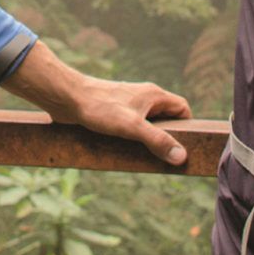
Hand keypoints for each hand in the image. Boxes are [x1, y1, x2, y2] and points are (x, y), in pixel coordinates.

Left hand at [2, 42, 192, 165]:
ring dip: (147, 140)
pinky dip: (132, 140)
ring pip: (147, 124)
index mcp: (153, 95)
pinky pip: (130, 127)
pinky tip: (125, 153)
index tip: (183, 146)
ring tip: (145, 159)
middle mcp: (143, 98)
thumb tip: (181, 156)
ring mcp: (127, 105)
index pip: (182, 107)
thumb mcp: (132, 127)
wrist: (66, 97)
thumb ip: (157, 141)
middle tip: (165, 158)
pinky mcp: (113, 113)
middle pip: (166, 118)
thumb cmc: (99, 108)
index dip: (187, 126)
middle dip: (167, 137)